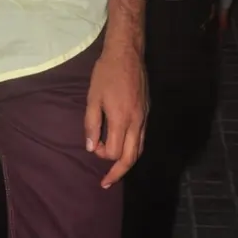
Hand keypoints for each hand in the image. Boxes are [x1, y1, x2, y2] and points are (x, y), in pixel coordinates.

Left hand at [84, 40, 147, 188]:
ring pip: (139, 150)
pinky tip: (124, 149)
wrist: (127, 54)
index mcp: (121, 120)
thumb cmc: (106, 74)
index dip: (100, 153)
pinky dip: (133, 149)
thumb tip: (90, 147)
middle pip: (131, 158)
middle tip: (106, 183)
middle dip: (117, 173)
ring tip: (115, 172)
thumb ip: (91, 124)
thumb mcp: (93, 98)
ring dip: (127, 163)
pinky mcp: (147, 112)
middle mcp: (136, 123)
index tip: (92, 143)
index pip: (113, 152)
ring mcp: (144, 118)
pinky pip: (142, 138)